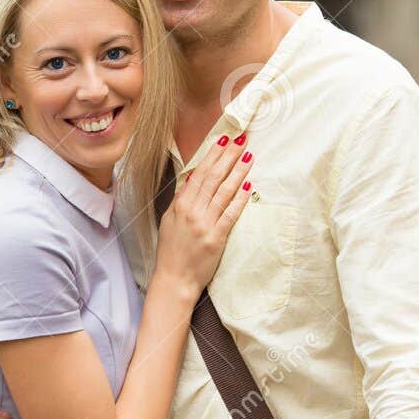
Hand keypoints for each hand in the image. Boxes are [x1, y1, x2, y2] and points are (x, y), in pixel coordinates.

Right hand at [152, 136, 252, 295]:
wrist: (173, 279)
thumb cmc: (171, 251)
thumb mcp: (169, 220)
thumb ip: (181, 199)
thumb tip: (192, 178)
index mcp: (180, 205)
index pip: (199, 173)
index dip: (213, 154)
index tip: (224, 139)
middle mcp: (192, 211)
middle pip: (213, 178)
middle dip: (228, 156)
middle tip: (242, 140)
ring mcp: (204, 224)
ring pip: (224, 192)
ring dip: (238, 172)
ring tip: (249, 156)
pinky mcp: (216, 238)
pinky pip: (230, 214)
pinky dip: (239, 199)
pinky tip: (248, 186)